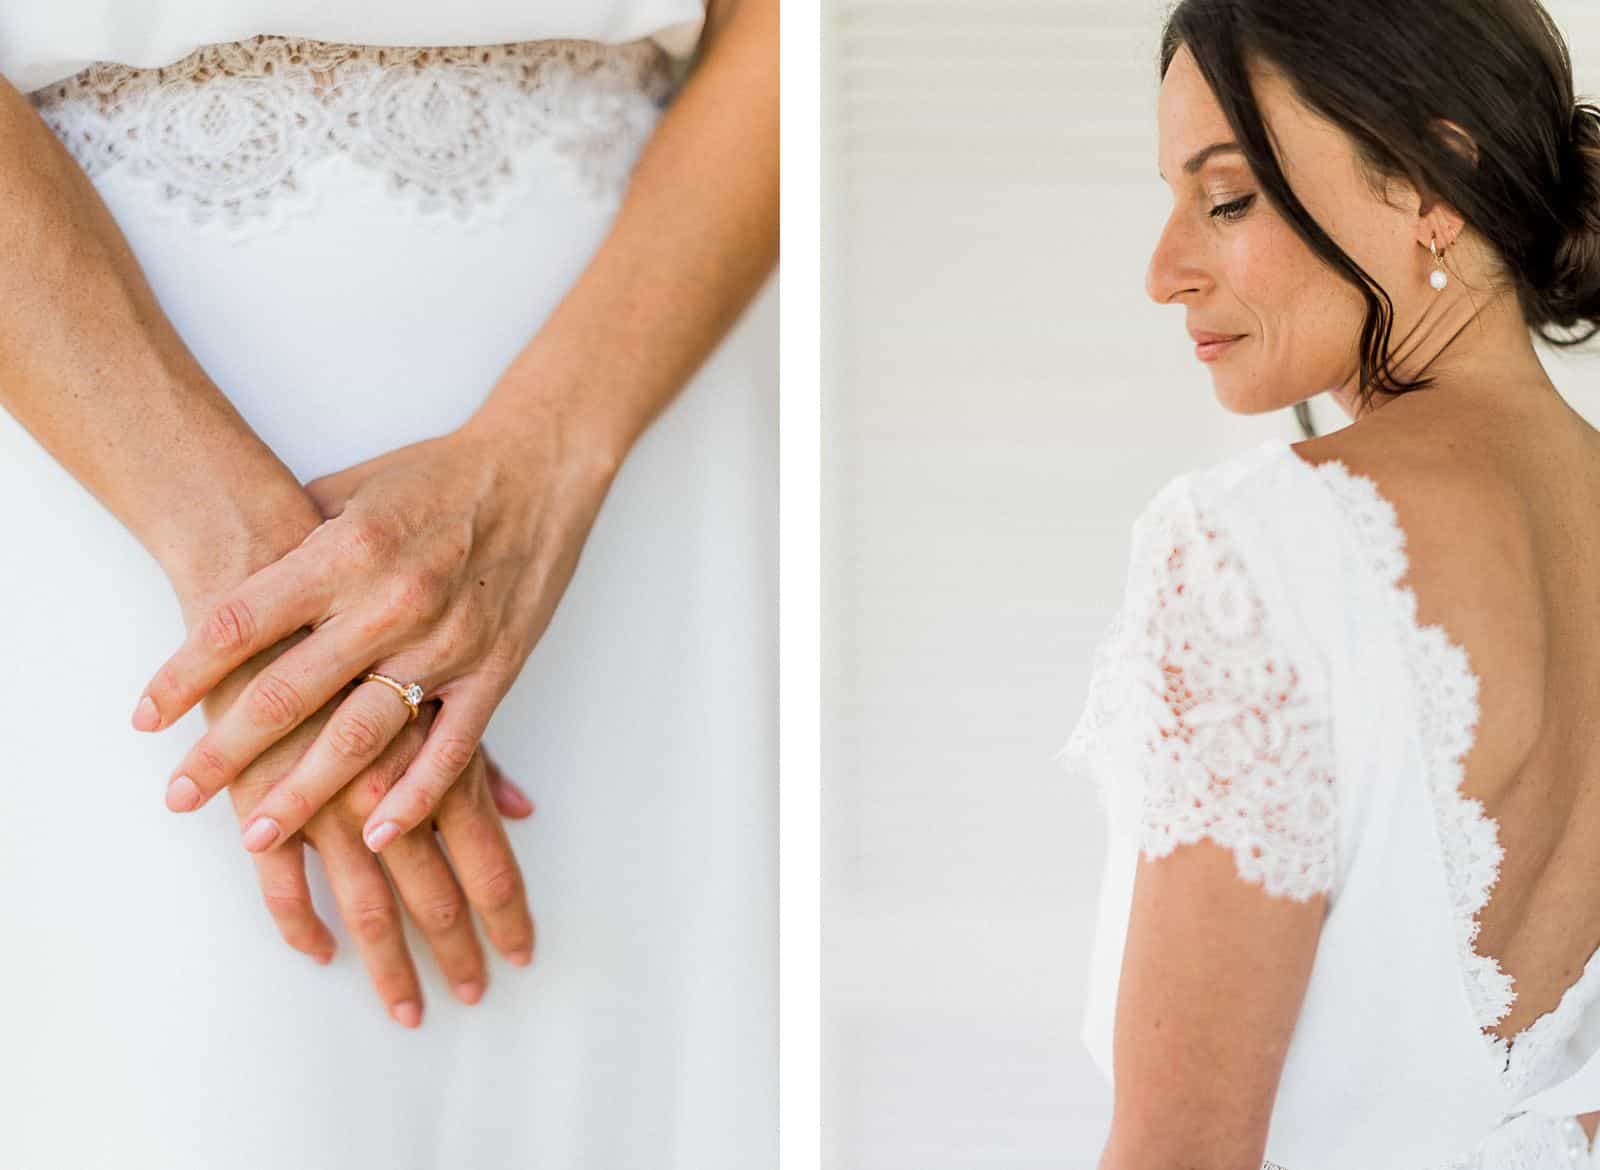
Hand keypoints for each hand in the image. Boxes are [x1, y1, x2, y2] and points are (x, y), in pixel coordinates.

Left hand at [133, 417, 615, 856]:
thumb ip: (294, 544)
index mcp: (347, 549)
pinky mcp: (495, 668)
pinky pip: (451, 746)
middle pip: (288, 691)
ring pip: (362, 733)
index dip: (183, 674)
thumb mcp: (350, 488)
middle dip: (224, 752)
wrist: (540, 467)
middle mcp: (392, 600)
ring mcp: (447, 641)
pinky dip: (415, 796)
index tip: (144, 719)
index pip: (241, 623)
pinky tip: (377, 832)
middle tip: (179, 797)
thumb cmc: (439, 475)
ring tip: (258, 835)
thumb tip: (234, 593)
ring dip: (304, 792)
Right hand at [202, 629, 538, 1025]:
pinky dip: (301, 923)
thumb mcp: (439, 664)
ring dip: (386, 965)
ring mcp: (327, 798)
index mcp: (442, 755)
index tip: (519, 959)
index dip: (506, 916)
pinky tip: (319, 952)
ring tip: (404, 1010)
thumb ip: (475, 753)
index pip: (490, 861)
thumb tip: (523, 810)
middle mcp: (392, 788)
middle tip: (466, 1000)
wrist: (268, 559)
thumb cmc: (366, 617)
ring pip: (367, 906)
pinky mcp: (262, 794)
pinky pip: (281, 883)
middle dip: (455, 954)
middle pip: (435, 898)